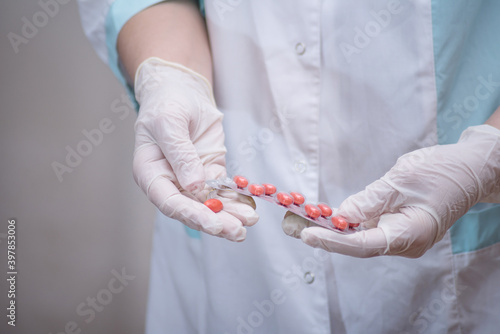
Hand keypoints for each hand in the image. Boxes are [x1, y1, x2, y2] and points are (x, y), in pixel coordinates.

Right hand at [133, 57, 257, 240]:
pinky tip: (250, 207)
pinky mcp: (209, 171)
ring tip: (249, 222)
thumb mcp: (169, 123)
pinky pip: (222, 190)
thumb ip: (180, 153)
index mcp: (150, 173)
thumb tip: (194, 185)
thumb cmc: (167, 104)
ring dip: (229, 215)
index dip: (191, 214)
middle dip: (215, 222)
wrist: (182, 90)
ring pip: (209, 203)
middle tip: (238, 231)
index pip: (169, 202)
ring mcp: (190, 179)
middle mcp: (169, 182)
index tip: (214, 223)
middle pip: (191, 209)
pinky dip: (235, 199)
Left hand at [282, 125, 499, 256]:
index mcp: (409, 234)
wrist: (470, 170)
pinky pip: (370, 228)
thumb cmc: (442, 172)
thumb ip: (370, 201)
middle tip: (295, 226)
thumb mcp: (401, 180)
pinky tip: (328, 216)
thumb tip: (342, 215)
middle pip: (359, 245)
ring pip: (362, 238)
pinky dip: (349, 223)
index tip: (307, 234)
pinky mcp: (399, 227)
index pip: (363, 245)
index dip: (333, 241)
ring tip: (304, 220)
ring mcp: (402, 237)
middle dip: (327, 236)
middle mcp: (405, 242)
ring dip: (335, 229)